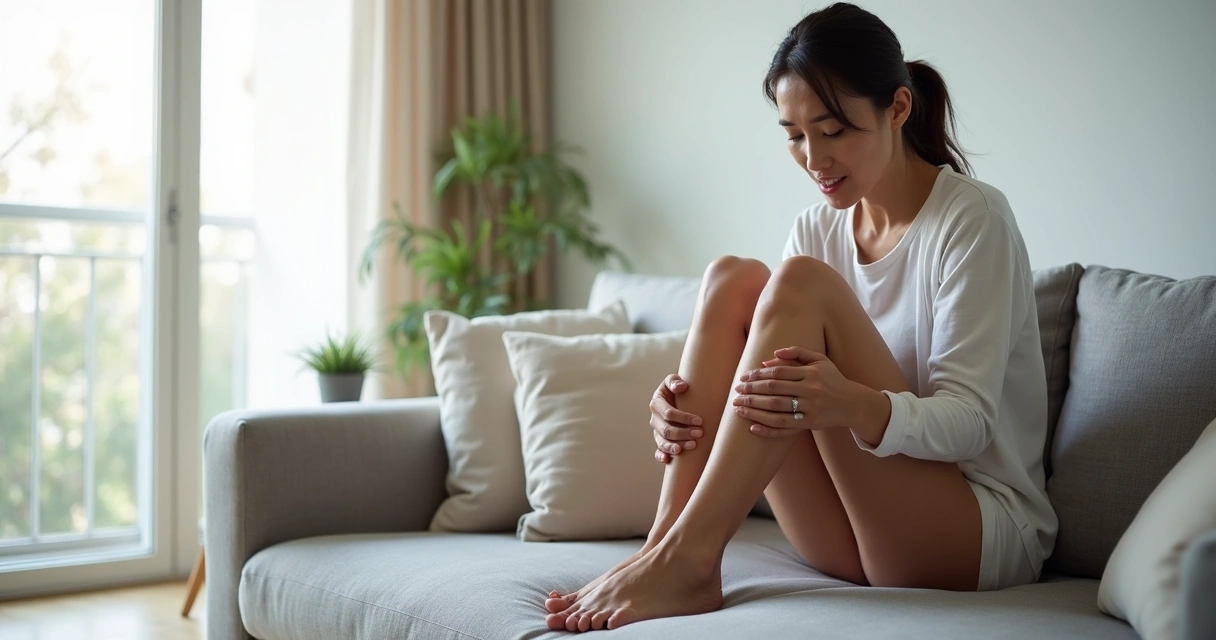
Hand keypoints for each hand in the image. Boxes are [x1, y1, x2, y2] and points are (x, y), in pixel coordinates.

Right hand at [651, 374, 703, 463]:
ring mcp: (657, 431)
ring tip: (692, 446)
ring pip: (663, 442)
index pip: (668, 413)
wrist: (675, 398)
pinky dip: (661, 456)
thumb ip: (674, 381)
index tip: (699, 420)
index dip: (683, 418)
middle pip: (667, 430)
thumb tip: (681, 386)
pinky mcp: (660, 440)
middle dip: (683, 433)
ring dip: (676, 446)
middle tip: (700, 434)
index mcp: (656, 403)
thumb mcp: (673, 381)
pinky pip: (658, 450)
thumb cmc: (677, 389)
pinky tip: (668, 460)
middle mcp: (655, 419)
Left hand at [732, 346, 868, 437]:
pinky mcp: (810, 425)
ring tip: (737, 408)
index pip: (777, 373)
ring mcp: (810, 410)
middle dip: (751, 391)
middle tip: (736, 391)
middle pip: (773, 391)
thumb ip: (796, 353)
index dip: (757, 375)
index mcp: (810, 373)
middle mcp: (810, 391)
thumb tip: (769, 358)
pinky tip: (752, 428)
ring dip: (754, 410)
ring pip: (776, 411)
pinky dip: (768, 430)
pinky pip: (785, 429)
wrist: (853, 403)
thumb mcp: (819, 360)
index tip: (743, 377)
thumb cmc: (832, 379)